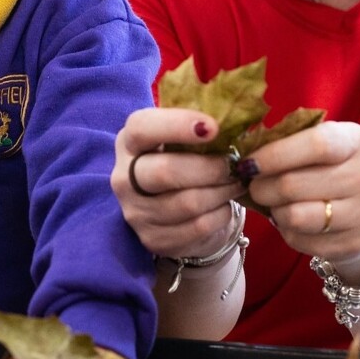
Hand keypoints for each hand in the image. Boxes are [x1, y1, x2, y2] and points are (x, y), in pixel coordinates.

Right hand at [112, 108, 245, 258]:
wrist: (176, 210)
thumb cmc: (182, 161)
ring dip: (221, 192)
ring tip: (236, 182)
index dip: (177, 125)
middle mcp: (123, 178)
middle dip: (210, 167)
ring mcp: (135, 213)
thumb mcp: (182, 139)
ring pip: (187, 203)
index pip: (142, 128)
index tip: (213, 127)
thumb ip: (196, 127)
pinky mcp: (153, 239)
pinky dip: (221, 214)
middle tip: (235, 164)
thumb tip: (232, 119)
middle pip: (165, 172)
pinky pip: (197, 227)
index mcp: (128, 142)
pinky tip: (225, 204)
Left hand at [245, 120, 359, 279]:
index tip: (249, 163)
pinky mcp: (354, 244)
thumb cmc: (334, 171)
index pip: (316, 144)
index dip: (275, 154)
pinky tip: (291, 221)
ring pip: (295, 216)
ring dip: (273, 210)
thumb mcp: (323, 146)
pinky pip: (300, 240)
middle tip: (253, 186)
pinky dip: (286, 231)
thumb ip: (289, 142)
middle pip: (294, 184)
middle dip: (262, 187)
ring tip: (274, 203)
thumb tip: (243, 151)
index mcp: (358, 142)